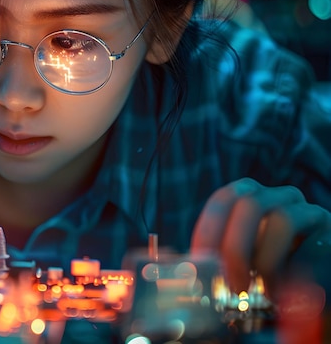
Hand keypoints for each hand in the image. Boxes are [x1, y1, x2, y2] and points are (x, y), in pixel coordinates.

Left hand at [190, 178, 330, 296]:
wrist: (311, 290)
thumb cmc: (269, 275)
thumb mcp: (236, 263)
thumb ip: (212, 258)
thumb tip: (173, 262)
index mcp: (249, 198)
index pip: (223, 199)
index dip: (209, 229)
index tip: (201, 262)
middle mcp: (278, 197)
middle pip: (249, 204)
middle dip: (234, 247)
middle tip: (231, 283)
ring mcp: (307, 212)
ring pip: (282, 220)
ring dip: (266, 261)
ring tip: (262, 289)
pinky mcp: (330, 233)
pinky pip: (312, 246)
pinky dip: (294, 272)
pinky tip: (284, 290)